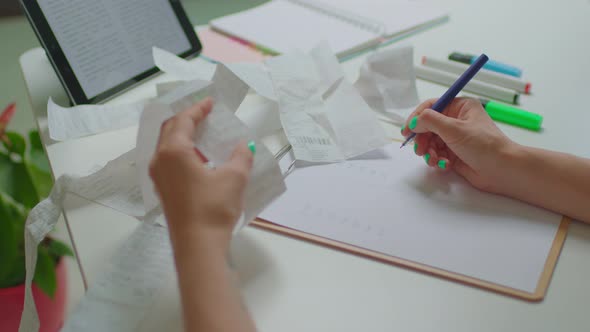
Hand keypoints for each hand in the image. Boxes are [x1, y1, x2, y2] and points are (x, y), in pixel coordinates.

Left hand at [149, 98, 253, 252]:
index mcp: (173, 151)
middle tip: (203, 114)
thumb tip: (244, 146)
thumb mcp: (234, 177)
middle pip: (169, 130)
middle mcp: (160, 160)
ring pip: (166, 147)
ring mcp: (159, 177)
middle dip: (186, 119)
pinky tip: (197, 158)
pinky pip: (168, 161)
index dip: (197, 109)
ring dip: (182, 136)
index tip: (210, 102)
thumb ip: (240, 156)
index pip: (183, 121)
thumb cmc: (214, 207)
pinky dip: (181, 152)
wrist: (198, 246)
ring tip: (201, 133)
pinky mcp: (163, 191)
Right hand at [401, 97, 517, 192]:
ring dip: (429, 152)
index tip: (407, 130)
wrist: (502, 170)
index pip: (431, 107)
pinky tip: (444, 165)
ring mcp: (456, 138)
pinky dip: (437, 160)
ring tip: (434, 160)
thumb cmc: (484, 145)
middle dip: (422, 140)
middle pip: (428, 126)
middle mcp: (457, 121)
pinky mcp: (455, 154)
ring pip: (431, 142)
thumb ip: (430, 121)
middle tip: (420, 150)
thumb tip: (413, 122)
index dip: (417, 118)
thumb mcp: (454, 129)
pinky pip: (437, 154)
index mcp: (460, 107)